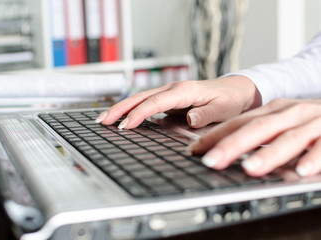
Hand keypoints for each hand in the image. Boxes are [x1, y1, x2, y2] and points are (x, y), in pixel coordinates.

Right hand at [96, 76, 260, 128]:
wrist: (234, 90)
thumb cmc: (228, 100)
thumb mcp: (222, 109)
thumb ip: (205, 114)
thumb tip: (189, 118)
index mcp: (184, 91)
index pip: (155, 103)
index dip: (138, 114)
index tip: (125, 126)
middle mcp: (173, 89)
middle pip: (141, 97)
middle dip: (120, 108)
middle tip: (102, 120)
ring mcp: (170, 93)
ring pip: (140, 98)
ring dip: (122, 108)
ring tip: (104, 118)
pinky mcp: (169, 99)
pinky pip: (147, 103)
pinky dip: (132, 109)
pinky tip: (123, 117)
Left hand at [189, 98, 320, 176]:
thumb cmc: (308, 120)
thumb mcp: (280, 121)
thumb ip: (258, 133)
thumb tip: (223, 150)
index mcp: (272, 111)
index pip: (238, 122)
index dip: (215, 135)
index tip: (194, 150)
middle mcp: (289, 113)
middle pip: (257, 128)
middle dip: (232, 145)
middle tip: (211, 161)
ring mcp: (312, 122)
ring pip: (288, 138)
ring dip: (268, 153)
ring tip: (249, 168)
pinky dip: (313, 158)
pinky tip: (301, 171)